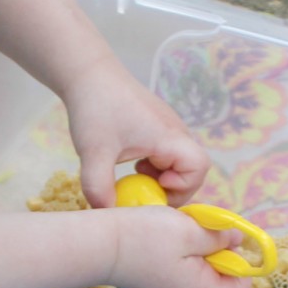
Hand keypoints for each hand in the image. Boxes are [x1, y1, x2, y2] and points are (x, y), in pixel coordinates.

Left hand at [63, 61, 210, 207]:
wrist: (88, 73)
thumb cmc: (95, 108)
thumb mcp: (93, 153)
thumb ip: (98, 188)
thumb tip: (106, 214)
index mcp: (168, 136)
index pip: (199, 167)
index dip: (184, 186)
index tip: (154, 188)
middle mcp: (175, 131)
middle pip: (192, 168)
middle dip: (171, 187)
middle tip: (144, 191)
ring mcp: (167, 127)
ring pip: (179, 161)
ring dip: (161, 176)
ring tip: (136, 177)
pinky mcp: (156, 126)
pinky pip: (167, 153)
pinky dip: (154, 165)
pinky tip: (131, 163)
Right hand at [106, 206, 251, 287]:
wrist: (98, 245)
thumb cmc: (145, 236)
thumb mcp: (190, 230)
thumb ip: (219, 237)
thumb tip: (237, 241)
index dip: (243, 269)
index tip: (231, 243)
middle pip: (218, 279)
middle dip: (217, 251)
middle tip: (202, 228)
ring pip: (198, 270)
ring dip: (197, 247)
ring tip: (182, 228)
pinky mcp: (154, 282)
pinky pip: (179, 268)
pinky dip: (181, 251)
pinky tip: (166, 234)